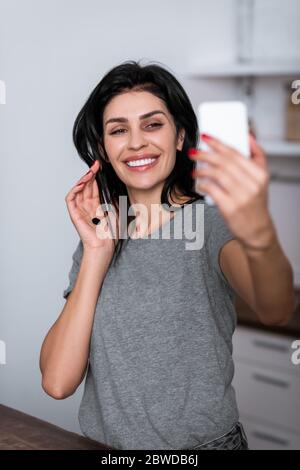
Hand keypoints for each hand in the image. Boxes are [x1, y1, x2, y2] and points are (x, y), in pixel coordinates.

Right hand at [65, 160, 117, 254]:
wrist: (104, 246)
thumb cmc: (110, 234)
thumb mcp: (116, 212)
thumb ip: (114, 199)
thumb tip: (116, 185)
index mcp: (95, 205)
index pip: (94, 187)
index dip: (96, 176)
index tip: (100, 167)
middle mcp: (86, 206)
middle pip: (86, 186)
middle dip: (90, 174)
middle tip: (96, 165)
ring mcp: (79, 209)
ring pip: (78, 190)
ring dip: (83, 180)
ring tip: (90, 172)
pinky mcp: (74, 214)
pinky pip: (70, 199)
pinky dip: (74, 190)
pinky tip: (82, 184)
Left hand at [188, 133, 276, 249]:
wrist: (257, 230)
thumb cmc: (255, 202)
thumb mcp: (262, 178)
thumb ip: (257, 155)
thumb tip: (248, 136)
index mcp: (260, 174)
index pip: (236, 153)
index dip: (218, 143)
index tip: (206, 137)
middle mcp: (252, 184)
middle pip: (225, 162)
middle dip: (206, 154)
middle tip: (194, 152)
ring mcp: (241, 197)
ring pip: (217, 174)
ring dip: (202, 169)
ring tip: (195, 168)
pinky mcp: (230, 208)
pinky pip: (212, 190)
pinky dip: (203, 184)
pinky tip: (199, 182)